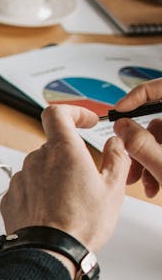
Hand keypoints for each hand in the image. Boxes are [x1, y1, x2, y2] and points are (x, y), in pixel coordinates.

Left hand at [0, 104, 129, 252]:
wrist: (49, 252)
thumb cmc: (80, 224)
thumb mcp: (113, 189)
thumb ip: (117, 159)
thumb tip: (116, 144)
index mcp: (63, 151)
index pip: (57, 113)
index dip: (73, 112)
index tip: (85, 121)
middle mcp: (36, 160)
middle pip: (52, 146)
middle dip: (69, 157)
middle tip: (86, 180)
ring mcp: (20, 179)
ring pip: (39, 168)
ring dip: (53, 177)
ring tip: (69, 202)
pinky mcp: (9, 197)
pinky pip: (27, 187)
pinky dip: (39, 194)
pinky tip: (52, 211)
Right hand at [112, 77, 161, 196]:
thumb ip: (141, 144)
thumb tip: (123, 126)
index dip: (140, 95)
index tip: (122, 111)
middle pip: (161, 120)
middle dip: (141, 142)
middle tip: (128, 158)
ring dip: (148, 160)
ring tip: (146, 182)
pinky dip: (159, 165)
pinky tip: (156, 183)